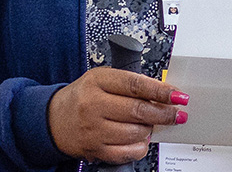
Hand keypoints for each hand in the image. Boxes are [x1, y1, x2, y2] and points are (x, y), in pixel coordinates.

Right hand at [48, 67, 188, 163]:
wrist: (53, 119)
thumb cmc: (83, 96)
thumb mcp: (102, 79)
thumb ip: (131, 84)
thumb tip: (163, 94)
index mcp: (97, 81)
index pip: (135, 85)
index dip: (161, 91)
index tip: (178, 96)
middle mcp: (93, 105)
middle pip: (138, 111)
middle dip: (164, 113)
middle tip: (176, 113)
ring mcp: (94, 130)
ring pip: (136, 132)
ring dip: (150, 129)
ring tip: (149, 123)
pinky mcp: (95, 149)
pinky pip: (128, 152)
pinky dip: (141, 146)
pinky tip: (140, 138)